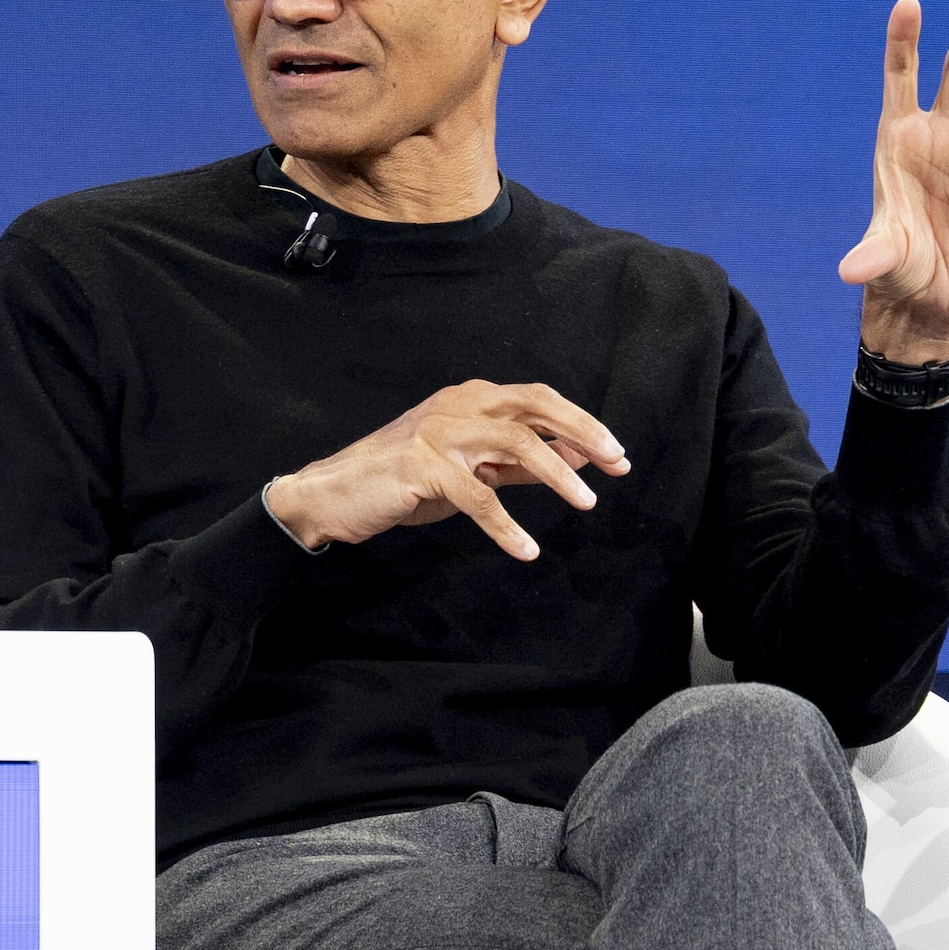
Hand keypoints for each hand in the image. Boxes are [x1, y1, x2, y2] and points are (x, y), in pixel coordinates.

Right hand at [265, 379, 631, 562]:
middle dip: (581, 431)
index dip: (581, 425)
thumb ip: (516, 463)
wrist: (332, 494)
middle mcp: (457, 404)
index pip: (538, 401)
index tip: (615, 456)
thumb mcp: (467, 469)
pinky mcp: (422, 466)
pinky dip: (505, 526)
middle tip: (616, 463)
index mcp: (470, 399)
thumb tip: (574, 462)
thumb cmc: (400, 482)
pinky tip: (526, 550)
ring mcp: (439, 432)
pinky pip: (477, 497)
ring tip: (587, 503)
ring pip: (514, 443)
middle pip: (534, 405)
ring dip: (557, 475)